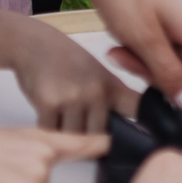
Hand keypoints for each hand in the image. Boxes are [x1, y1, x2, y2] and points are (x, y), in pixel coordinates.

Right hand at [7, 22, 140, 133]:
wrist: (34, 43)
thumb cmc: (66, 62)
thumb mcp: (99, 74)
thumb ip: (113, 101)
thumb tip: (120, 136)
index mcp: (113, 87)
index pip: (138, 110)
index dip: (146, 127)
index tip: (147, 139)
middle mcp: (97, 92)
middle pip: (96, 137)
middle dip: (85, 136)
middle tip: (74, 119)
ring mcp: (73, 97)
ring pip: (72, 138)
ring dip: (63, 133)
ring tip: (59, 113)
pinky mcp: (49, 103)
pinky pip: (50, 132)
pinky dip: (46, 127)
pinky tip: (46, 111)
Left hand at [64, 0, 181, 156]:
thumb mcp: (142, 36)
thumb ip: (169, 74)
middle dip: (161, 79)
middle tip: (124, 55)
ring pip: (177, 65)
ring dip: (147, 63)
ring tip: (118, 41)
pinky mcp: (176, 16)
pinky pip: (168, 49)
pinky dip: (145, 50)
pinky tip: (122, 36)